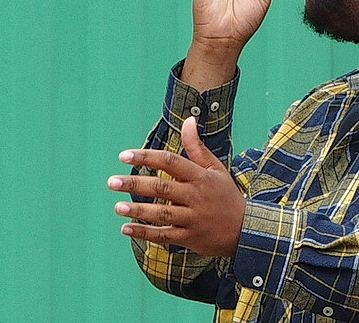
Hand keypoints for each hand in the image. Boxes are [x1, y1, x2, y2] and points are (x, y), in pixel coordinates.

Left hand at [107, 116, 245, 256]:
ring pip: (161, 214)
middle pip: (162, 188)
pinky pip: (164, 235)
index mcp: (201, 176)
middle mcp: (196, 196)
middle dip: (135, 184)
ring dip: (137, 210)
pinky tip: (126, 229)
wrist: (246, 229)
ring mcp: (193, 218)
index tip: (124, 155)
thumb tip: (188, 120)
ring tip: (117, 206)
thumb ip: (196, 146)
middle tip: (112, 182)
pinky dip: (144, 233)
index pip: (171, 162)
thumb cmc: (226, 195)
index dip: (147, 157)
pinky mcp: (191, 238)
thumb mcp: (215, 169)